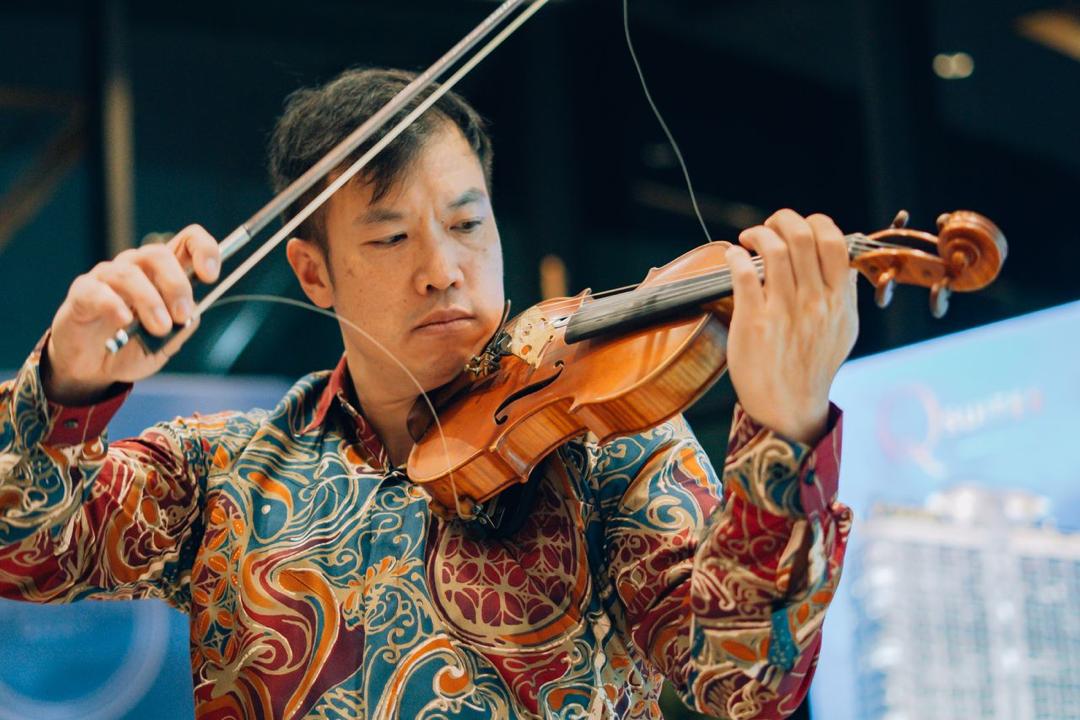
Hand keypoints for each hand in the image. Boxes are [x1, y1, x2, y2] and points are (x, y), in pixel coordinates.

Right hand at [42, 225, 220, 404]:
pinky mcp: (83, 292)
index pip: (188, 241)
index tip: (210, 276)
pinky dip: (114, 305)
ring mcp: (107, 277)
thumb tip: (192, 315)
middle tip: (181, 315)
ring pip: (129, 273)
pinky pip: (99, 291)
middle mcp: (136, 267)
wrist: (94, 368)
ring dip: (149, 301)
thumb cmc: (132, 348)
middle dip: (176, 285)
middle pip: (158, 254)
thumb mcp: (165, 344)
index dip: (204, 250)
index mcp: (164, 274)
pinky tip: (124, 321)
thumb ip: (181, 329)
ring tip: (158, 329)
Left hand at [723, 209, 857, 443]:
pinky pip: (744, 273)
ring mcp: (784, 311)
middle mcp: (815, 302)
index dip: (815, 222)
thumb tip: (843, 261)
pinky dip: (736, 256)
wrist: (788, 407)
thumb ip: (845, 295)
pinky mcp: (754, 321)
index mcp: (839, 300)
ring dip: (757, 234)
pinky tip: (733, 257)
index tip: (799, 226)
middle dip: (782, 219)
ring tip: (748, 239)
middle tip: (769, 226)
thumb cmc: (812, 367)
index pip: (834, 241)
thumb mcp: (843, 330)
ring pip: (773, 249)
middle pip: (802, 236)